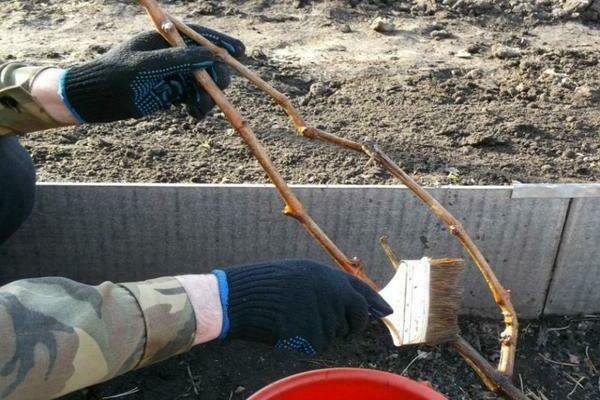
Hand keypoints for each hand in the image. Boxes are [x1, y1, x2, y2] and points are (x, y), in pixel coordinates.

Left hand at [59, 25, 244, 122]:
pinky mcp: (169, 92)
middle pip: (205, 61)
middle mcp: (170, 54)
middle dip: (215, 76)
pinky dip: (197, 107)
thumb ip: (178, 59)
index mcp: (163, 38)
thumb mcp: (146, 66)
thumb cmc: (114, 77)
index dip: (221, 42)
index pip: (198, 36)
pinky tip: (194, 115)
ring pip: (202, 82)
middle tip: (218, 88)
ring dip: (207, 96)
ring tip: (199, 110)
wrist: (92, 101)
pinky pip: (192, 97)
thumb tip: (210, 54)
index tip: (241, 51)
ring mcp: (171, 73)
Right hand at [212, 260, 392, 354]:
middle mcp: (333, 296)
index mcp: (330, 277)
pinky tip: (291, 329)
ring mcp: (324, 316)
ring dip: (324, 331)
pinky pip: (320, 345)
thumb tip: (352, 302)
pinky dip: (309, 342)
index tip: (386, 311)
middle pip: (357, 318)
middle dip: (353, 324)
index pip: (362, 293)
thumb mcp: (303, 274)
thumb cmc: (271, 283)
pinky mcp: (313, 337)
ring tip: (297, 317)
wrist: (245, 297)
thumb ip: (330, 286)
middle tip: (340, 326)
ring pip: (336, 333)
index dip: (376, 303)